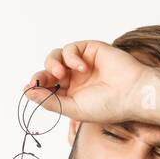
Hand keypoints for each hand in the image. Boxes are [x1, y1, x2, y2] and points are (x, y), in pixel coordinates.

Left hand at [19, 40, 151, 124]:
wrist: (132, 93)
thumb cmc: (108, 106)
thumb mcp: (74, 109)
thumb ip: (51, 101)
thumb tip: (27, 93)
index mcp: (71, 95)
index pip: (47, 88)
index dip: (36, 87)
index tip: (28, 88)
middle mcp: (75, 79)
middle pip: (48, 71)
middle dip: (42, 76)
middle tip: (40, 81)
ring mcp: (82, 63)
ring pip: (55, 57)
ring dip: (53, 64)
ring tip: (60, 75)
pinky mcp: (89, 49)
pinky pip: (71, 49)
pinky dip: (72, 57)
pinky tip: (82, 68)